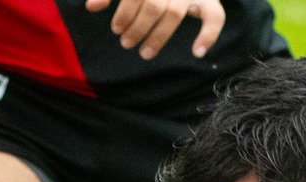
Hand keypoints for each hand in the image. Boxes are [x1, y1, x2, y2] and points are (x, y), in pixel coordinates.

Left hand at [84, 0, 224, 57]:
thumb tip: (90, 7)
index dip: (125, 13)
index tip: (115, 29)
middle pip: (154, 6)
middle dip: (137, 27)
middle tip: (125, 42)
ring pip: (174, 15)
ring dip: (157, 37)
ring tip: (143, 53)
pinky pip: (215, 16)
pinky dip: (209, 34)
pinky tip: (197, 52)